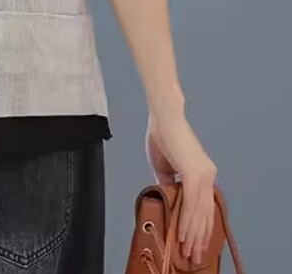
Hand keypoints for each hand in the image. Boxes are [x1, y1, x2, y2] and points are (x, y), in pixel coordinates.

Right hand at [145, 109, 217, 265]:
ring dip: (193, 233)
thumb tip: (168, 197)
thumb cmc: (161, 135)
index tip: (193, 241)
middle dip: (199, 236)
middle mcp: (208, 175)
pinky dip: (187, 220)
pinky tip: (183, 233)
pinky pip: (192, 203)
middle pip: (205, 212)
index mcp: (202, 172)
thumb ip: (168, 181)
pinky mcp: (195, 173)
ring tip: (188, 250)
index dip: (198, 225)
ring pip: (200, 211)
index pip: (203, 205)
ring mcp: (204, 174)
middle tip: (193, 254)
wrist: (163, 116)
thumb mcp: (163, 165)